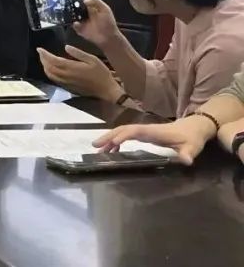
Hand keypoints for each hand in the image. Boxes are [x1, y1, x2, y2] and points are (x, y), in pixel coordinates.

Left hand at [37, 45, 119, 100]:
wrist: (106, 90)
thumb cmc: (101, 73)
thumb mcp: (92, 59)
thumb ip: (78, 53)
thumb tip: (66, 47)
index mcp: (72, 67)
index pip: (53, 60)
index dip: (44, 54)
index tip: (39, 49)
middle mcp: (67, 76)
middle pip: (49, 68)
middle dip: (43, 59)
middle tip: (41, 53)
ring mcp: (67, 82)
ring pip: (50, 75)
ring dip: (45, 67)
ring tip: (44, 60)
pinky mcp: (68, 87)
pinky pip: (55, 80)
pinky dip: (50, 74)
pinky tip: (51, 70)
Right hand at [71, 0, 119, 47]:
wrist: (108, 37)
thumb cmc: (108, 23)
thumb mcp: (105, 10)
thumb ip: (97, 2)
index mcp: (91, 5)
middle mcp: (84, 10)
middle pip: (74, 3)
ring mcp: (80, 19)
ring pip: (71, 12)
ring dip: (68, 11)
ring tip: (66, 8)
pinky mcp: (78, 27)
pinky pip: (72, 24)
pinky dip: (74, 23)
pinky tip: (77, 23)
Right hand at [94, 114, 215, 165]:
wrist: (193, 128)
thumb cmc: (191, 138)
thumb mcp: (192, 147)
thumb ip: (188, 153)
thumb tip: (186, 160)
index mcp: (154, 132)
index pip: (135, 131)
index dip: (123, 136)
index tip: (112, 143)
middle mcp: (146, 129)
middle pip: (123, 129)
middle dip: (109, 136)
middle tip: (95, 145)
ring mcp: (144, 131)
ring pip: (122, 131)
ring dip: (110, 138)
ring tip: (98, 149)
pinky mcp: (144, 134)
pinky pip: (126, 135)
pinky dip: (117, 141)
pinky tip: (113, 150)